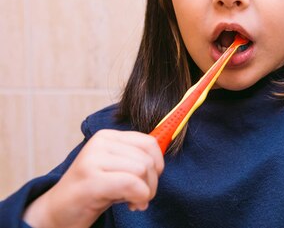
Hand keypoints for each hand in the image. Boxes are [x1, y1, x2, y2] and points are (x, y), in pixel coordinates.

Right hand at [23, 129, 163, 227]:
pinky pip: (131, 184)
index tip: (150, 180)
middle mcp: (100, 143)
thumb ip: (135, 159)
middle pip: (147, 158)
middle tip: (141, 197)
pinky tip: (132, 205)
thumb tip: (161, 161)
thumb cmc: (93, 191)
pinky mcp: (91, 179)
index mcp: (107, 136)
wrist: (58, 211)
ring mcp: (93, 159)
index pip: (149, 143)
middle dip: (152, 183)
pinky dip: (139, 197)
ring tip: (134, 201)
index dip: (157, 164)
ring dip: (145, 192)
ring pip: (142, 170)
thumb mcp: (117, 168)